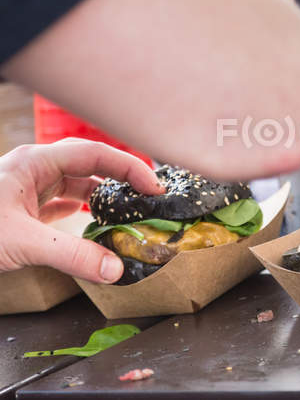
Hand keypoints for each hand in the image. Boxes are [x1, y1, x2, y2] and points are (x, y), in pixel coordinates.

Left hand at [0, 139, 163, 282]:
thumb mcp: (21, 243)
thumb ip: (71, 255)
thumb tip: (115, 269)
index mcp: (37, 161)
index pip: (96, 154)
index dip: (130, 167)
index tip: (154, 187)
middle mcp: (36, 167)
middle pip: (91, 164)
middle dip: (121, 179)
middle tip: (149, 198)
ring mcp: (29, 186)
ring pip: (78, 183)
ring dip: (103, 197)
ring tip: (127, 213)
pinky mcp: (24, 206)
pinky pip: (63, 200)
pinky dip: (83, 210)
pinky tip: (95, 222)